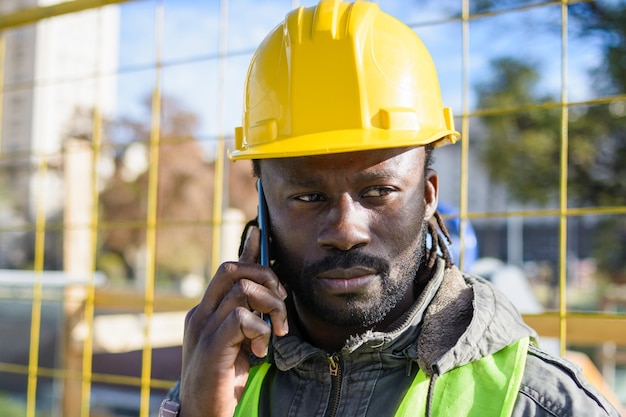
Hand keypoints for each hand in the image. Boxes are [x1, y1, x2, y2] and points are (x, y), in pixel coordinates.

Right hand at [179, 226, 288, 416]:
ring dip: (270, 308)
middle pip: (232, 270)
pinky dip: (260, 330)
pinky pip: (242, 319)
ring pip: (242, 291)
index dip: (246, 250)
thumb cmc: (224, 378)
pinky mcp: (211, 347)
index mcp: (206, 310)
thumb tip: (267, 292)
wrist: (204, 413)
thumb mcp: (240, 341)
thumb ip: (249, 316)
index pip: (227, 270)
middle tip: (281, 300)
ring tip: (274, 333)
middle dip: (265, 276)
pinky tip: (261, 349)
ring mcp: (203, 329)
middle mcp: (200, 314)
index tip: (261, 233)